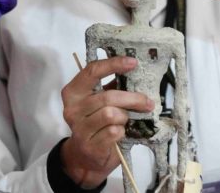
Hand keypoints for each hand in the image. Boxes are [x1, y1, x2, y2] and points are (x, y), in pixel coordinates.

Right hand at [60, 57, 153, 187]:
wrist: (85, 156)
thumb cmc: (95, 123)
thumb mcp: (99, 101)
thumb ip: (111, 86)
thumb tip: (134, 72)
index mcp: (73, 92)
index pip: (92, 71)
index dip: (113, 64)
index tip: (132, 63)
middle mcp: (72, 109)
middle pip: (108, 97)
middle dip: (132, 98)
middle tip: (147, 102)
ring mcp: (79, 128)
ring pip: (112, 114)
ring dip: (125, 117)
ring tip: (125, 120)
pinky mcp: (90, 145)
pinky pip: (114, 132)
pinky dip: (122, 131)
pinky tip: (119, 132)